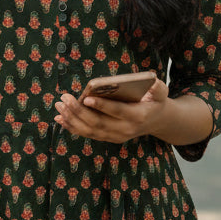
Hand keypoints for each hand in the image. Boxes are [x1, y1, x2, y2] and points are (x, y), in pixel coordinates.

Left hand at [53, 76, 169, 142]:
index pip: (117, 112)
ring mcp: (115, 136)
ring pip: (90, 131)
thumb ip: (158, 88)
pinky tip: (60, 118)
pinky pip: (88, 134)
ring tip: (58, 106)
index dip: (102, 106)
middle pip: (98, 123)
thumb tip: (153, 81)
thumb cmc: (155, 101)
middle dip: (79, 111)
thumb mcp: (162, 93)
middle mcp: (125, 130)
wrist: (155, 120)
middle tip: (64, 99)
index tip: (86, 98)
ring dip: (72, 119)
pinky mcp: (107, 137)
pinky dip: (73, 127)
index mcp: (137, 117)